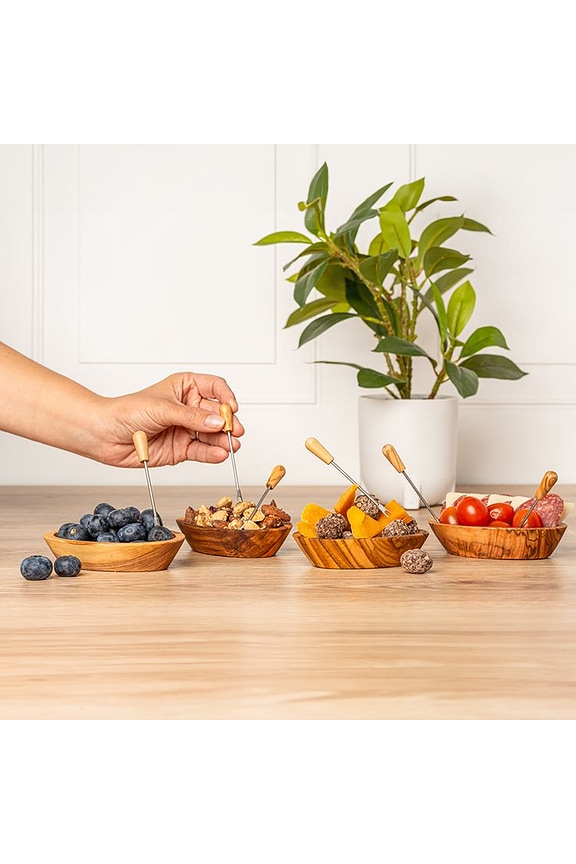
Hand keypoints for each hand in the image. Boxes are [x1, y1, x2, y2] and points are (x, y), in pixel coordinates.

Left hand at [100, 372, 244, 467]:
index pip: (215, 388)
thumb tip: (217, 422)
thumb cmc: (127, 412)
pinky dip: (212, 454)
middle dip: (227, 423)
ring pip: (212, 435)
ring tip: (230, 446)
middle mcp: (189, 408)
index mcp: (185, 387)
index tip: (231, 408)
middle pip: (217, 414)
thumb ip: (192, 417)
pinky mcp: (182, 449)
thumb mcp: (162, 409)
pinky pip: (202, 451)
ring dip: (223, 441)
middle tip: (234, 431)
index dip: (226, 397)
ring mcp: (186, 429)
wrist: (105, 435)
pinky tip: (220, 454)